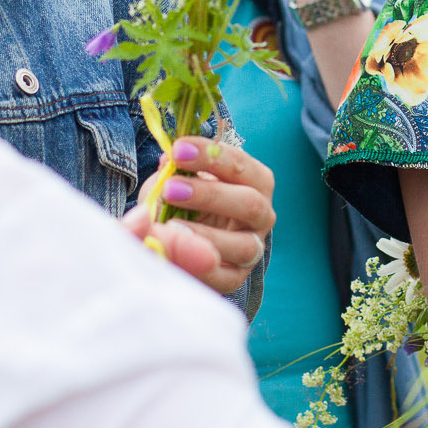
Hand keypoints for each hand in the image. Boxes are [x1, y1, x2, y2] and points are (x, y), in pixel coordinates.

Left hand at [122, 136, 276, 294]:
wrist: (179, 240)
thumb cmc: (181, 202)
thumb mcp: (175, 182)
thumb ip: (171, 172)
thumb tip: (165, 162)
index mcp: (254, 182)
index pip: (242, 166)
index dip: (212, 155)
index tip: (178, 150)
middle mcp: (261, 215)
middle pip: (250, 204)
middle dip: (209, 194)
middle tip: (171, 188)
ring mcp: (253, 249)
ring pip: (245, 245)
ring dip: (206, 234)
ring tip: (171, 225)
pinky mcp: (236, 278)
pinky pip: (226, 277)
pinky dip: (200, 265)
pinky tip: (176, 252)